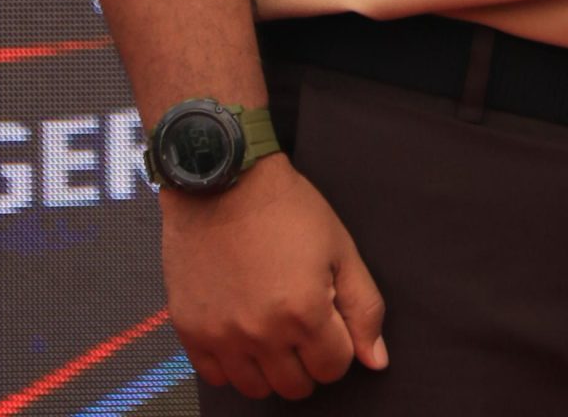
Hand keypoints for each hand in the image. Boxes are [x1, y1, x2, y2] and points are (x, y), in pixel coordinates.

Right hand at [162, 156, 388, 399]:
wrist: (224, 179)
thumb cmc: (286, 208)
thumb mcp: (340, 246)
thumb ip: (364, 307)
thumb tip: (376, 361)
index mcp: (305, 312)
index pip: (334, 368)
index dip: (338, 345)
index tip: (328, 319)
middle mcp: (262, 333)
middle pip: (296, 386)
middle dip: (308, 361)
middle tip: (301, 325)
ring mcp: (223, 336)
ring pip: (257, 389)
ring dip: (271, 368)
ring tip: (272, 330)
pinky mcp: (191, 330)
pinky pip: (216, 377)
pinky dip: (232, 364)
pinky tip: (241, 332)